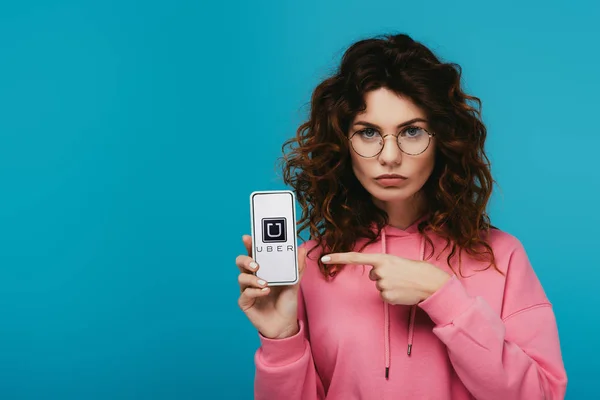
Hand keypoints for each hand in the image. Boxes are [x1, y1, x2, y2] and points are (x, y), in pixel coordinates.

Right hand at [236, 235, 306, 338]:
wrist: (285, 324)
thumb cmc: (287, 301)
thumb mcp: (295, 283)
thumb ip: (298, 266)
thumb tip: (302, 248)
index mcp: (263, 269)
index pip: (254, 253)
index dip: (249, 244)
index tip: (248, 237)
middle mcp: (253, 277)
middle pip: (241, 262)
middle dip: (246, 260)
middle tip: (256, 264)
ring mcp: (247, 290)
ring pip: (241, 277)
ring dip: (252, 278)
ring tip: (265, 282)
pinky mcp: (245, 303)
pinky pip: (245, 294)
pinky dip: (255, 291)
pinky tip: (265, 292)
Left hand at [321, 252, 449, 304]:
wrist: (431, 283)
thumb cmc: (416, 270)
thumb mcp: (398, 262)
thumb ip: (382, 265)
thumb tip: (373, 274)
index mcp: (383, 258)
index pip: (355, 258)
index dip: (338, 258)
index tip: (323, 258)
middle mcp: (380, 271)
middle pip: (372, 276)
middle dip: (383, 276)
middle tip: (399, 275)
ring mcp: (383, 284)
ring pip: (378, 287)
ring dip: (389, 286)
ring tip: (403, 283)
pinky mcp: (387, 297)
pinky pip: (384, 296)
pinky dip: (392, 295)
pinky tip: (403, 292)